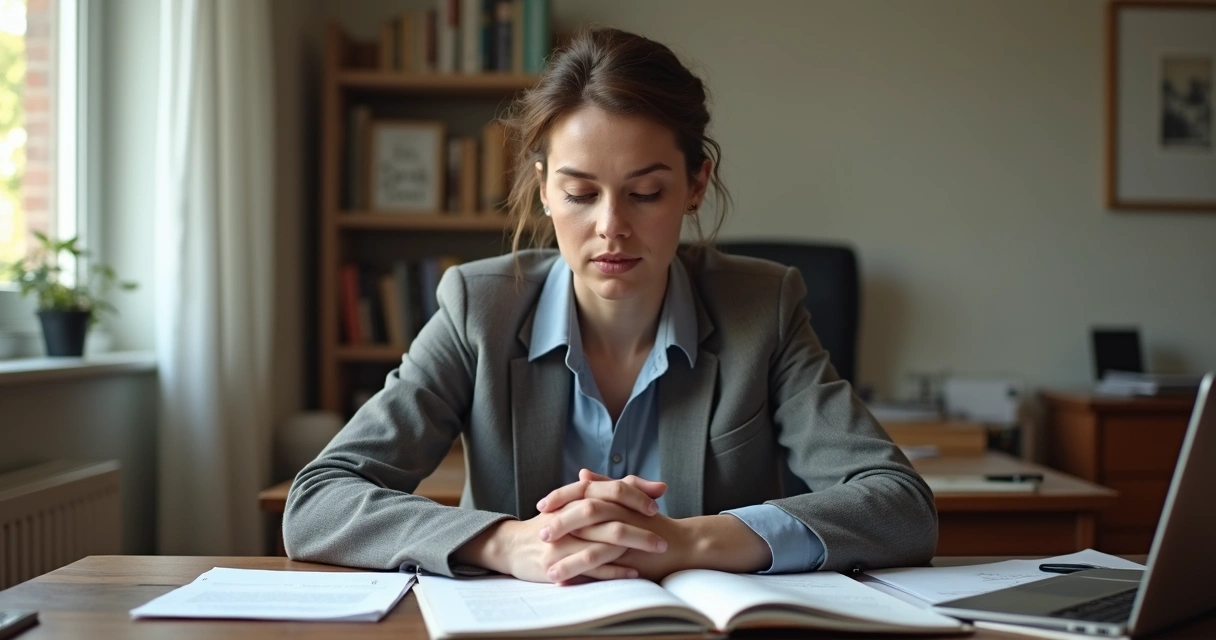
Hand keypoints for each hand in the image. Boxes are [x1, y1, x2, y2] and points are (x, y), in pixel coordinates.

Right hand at [453, 474, 668, 583]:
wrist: (514, 545)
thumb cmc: (554, 522)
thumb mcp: (580, 502)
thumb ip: (619, 493)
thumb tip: (660, 486)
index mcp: (575, 496)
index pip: (611, 490)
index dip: (636, 497)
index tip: (656, 507)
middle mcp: (569, 515)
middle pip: (610, 517)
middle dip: (640, 528)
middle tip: (663, 538)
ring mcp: (564, 541)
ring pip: (602, 543)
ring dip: (632, 549)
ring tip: (654, 554)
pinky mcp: (559, 563)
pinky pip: (591, 567)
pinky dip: (614, 569)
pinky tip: (633, 572)